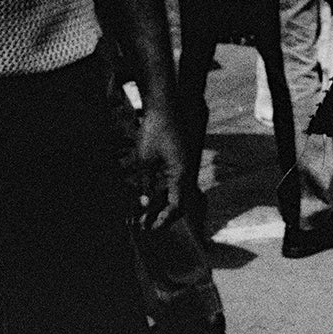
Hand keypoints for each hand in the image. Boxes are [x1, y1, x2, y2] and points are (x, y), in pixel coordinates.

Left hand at [133, 106, 185, 230]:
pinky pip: (176, 182)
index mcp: (181, 175)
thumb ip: (146, 184)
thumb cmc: (155, 129)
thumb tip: (146, 203)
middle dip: (164, 216)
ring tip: (146, 211)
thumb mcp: (145, 160)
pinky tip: (151, 192)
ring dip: (163, 204)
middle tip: (148, 224)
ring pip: (177, 193)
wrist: (167, 105)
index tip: (149, 228)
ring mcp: (187, 166)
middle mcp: (187, 173)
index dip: (163, 220)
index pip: (176, 207)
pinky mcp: (182, 160)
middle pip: (180, 204)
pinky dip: (164, 191)